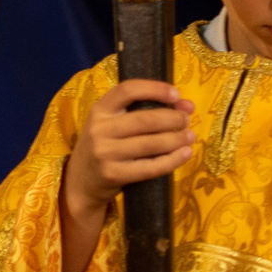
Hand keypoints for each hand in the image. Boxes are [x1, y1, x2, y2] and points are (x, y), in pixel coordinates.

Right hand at [64, 78, 194, 225]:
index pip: (127, 90)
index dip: (154, 89)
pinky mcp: (113, 175)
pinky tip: (185, 154)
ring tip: (190, 136)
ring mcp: (105, 153)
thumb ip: (142, 111)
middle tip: (187, 120)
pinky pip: (149, 168)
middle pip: (144, 119)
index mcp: (100, 109)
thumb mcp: (111, 124)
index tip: (176, 94)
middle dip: (172, 119)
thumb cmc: (104, 146)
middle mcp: (99, 129)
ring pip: (150, 144)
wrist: (81, 183)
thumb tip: (185, 105)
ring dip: (176, 139)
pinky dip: (171, 161)